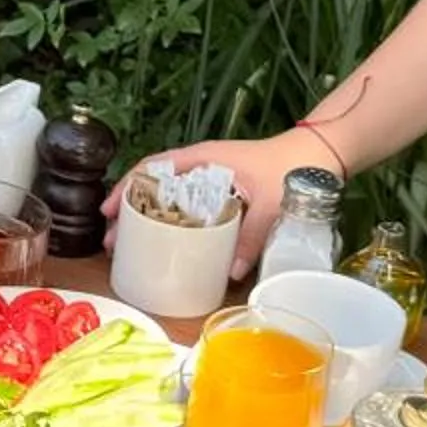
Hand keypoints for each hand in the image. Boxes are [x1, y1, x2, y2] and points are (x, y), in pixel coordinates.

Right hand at [104, 129, 323, 273]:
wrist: (317, 154)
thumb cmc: (290, 168)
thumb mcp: (270, 203)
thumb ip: (251, 236)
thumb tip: (231, 272)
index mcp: (203, 158)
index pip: (152, 168)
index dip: (126, 188)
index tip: (108, 212)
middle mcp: (200, 165)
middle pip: (151, 184)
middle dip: (128, 211)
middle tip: (112, 241)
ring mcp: (208, 176)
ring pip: (166, 195)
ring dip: (146, 217)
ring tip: (130, 244)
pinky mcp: (219, 190)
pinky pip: (185, 203)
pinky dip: (170, 219)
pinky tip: (168, 241)